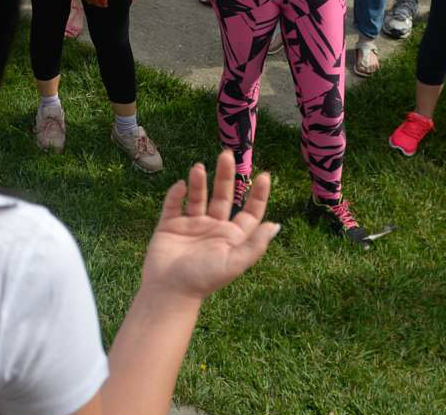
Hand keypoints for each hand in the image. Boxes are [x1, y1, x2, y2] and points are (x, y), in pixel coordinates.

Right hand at [139, 153, 280, 301]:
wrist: (169, 291)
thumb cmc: (203, 279)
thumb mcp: (234, 262)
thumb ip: (255, 244)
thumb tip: (276, 225)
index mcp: (231, 237)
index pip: (249, 212)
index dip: (258, 195)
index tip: (264, 175)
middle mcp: (213, 228)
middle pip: (223, 196)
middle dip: (226, 176)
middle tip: (227, 154)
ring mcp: (191, 226)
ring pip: (198, 197)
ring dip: (200, 182)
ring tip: (199, 167)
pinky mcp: (169, 226)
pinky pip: (173, 205)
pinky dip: (176, 194)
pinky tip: (181, 185)